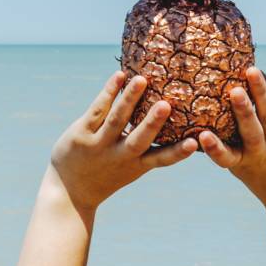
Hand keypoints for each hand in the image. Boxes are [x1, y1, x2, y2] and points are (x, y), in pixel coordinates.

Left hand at [47, 71, 196, 218]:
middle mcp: (120, 156)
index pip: (161, 159)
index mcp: (137, 165)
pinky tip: (119, 75)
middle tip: (166, 105)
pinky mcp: (81, 133)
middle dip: (152, 123)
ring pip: (116, 119)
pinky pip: (97, 110)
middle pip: (138, 139)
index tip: (196, 143)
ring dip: (129, 99)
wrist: (69, 190)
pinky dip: (109, 92)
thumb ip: (148, 147)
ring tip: (141, 79)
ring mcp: (99, 144)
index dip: (179, 152)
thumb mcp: (130, 167)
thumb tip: (172, 117)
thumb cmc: (107, 173)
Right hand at [199, 65, 265, 213]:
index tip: (203, 136)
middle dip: (244, 111)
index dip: (214, 147)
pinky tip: (264, 76)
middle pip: (253, 131)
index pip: (225, 157)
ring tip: (252, 71)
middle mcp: (261, 153)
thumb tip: (199, 112)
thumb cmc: (256, 172)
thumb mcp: (239, 164)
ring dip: (261, 92)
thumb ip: (226, 143)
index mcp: (242, 163)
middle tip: (236, 91)